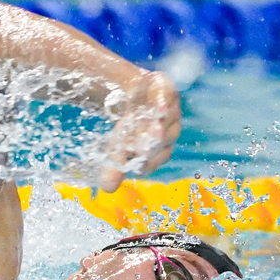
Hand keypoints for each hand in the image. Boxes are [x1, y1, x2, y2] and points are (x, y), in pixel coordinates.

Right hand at [100, 71, 180, 192]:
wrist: (133, 92)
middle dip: (153, 144)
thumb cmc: (128, 125)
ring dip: (161, 123)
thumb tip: (106, 189)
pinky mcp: (169, 89)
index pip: (154, 160)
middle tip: (143, 151)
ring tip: (153, 129)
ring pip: (169, 119)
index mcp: (160, 150)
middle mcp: (170, 132)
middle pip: (163, 140)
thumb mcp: (117, 146)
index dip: (146, 163)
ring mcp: (172, 110)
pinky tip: (158, 105)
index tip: (136, 166)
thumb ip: (114, 166)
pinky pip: (169, 94)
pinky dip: (164, 99)